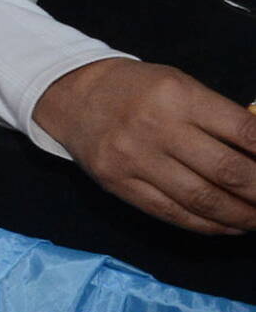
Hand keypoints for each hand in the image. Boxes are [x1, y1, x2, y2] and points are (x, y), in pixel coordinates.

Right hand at [33, 58, 255, 233]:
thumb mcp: (180, 85)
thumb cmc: (137, 89)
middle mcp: (156, 128)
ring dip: (242, 217)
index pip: (243, 132)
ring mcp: (135, 159)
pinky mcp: (120, 184)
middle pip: (228, 172)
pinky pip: (174, 214)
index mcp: (177, 96)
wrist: (73, 96)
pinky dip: (209, 226)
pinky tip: (228, 225)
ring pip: (204, 201)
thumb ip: (219, 118)